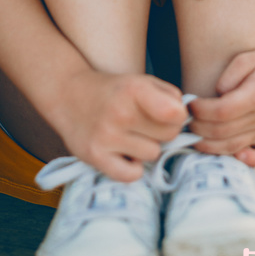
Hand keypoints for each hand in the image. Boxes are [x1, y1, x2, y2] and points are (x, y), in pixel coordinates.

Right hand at [52, 70, 186, 181]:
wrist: (69, 94)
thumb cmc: (114, 90)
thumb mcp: (141, 81)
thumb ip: (170, 96)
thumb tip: (185, 120)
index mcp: (134, 89)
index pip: (176, 114)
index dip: (178, 115)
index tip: (168, 112)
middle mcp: (120, 112)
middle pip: (169, 136)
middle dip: (163, 130)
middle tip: (146, 123)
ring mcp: (106, 136)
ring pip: (153, 154)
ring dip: (147, 147)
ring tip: (131, 135)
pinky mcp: (94, 156)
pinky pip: (132, 175)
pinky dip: (132, 168)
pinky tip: (124, 153)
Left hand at [188, 45, 254, 154]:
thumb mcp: (249, 58)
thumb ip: (230, 75)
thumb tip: (216, 94)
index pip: (221, 111)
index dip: (200, 110)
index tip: (188, 104)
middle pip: (223, 132)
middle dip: (199, 128)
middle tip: (183, 120)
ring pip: (232, 147)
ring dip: (207, 145)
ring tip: (191, 136)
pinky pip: (243, 151)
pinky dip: (223, 152)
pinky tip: (209, 146)